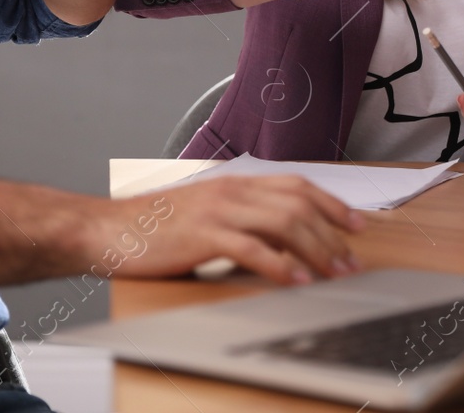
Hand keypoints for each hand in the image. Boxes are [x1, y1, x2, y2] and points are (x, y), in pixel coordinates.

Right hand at [99, 176, 366, 285]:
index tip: (357, 224)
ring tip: (335, 272)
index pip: (295, 184)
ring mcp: (217, 211)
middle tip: (351, 261)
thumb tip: (278, 241)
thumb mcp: (202, 215)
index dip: (331, 202)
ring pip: (283, 222)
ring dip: (317, 249)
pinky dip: (281, 265)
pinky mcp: (203, 234)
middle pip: (297, 203)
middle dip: (332, 233)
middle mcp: (229, 191)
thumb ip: (238, 220)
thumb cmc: (151, 227)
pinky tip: (297, 280)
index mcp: (232, 184)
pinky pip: (253, 248)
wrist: (106, 229)